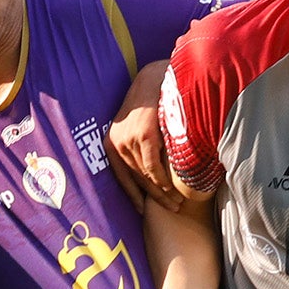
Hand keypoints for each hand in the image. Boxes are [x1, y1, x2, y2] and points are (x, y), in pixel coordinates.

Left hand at [106, 60, 180, 210]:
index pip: (121, 177)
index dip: (133, 197)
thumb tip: (151, 172)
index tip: (143, 212)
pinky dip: (164, 181)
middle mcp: (117, 142)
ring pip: (146, 177)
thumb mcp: (137, 126)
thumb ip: (139, 147)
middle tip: (172, 209)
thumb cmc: (150, 103)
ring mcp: (129, 139)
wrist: (156, 76)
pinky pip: (154, 168)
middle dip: (155, 198)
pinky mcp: (144, 136)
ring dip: (163, 193)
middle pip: (137, 179)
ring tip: (178, 203)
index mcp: (110, 142)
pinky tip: (174, 190)